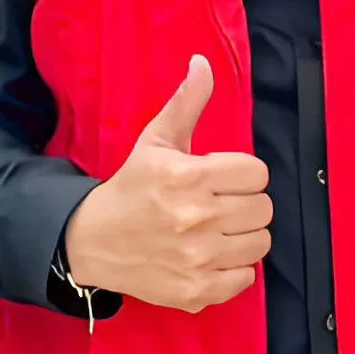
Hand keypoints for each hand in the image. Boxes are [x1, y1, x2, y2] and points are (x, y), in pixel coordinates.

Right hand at [56, 58, 270, 311]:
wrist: (91, 241)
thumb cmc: (131, 188)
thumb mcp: (156, 141)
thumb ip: (186, 102)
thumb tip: (203, 63)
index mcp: (190, 176)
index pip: (257, 173)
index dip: (241, 174)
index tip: (222, 179)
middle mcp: (197, 218)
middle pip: (264, 208)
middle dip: (244, 204)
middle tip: (219, 205)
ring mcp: (198, 258)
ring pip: (260, 243)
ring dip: (243, 237)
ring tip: (216, 231)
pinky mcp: (197, 290)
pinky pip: (245, 279)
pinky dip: (232, 270)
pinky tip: (209, 257)